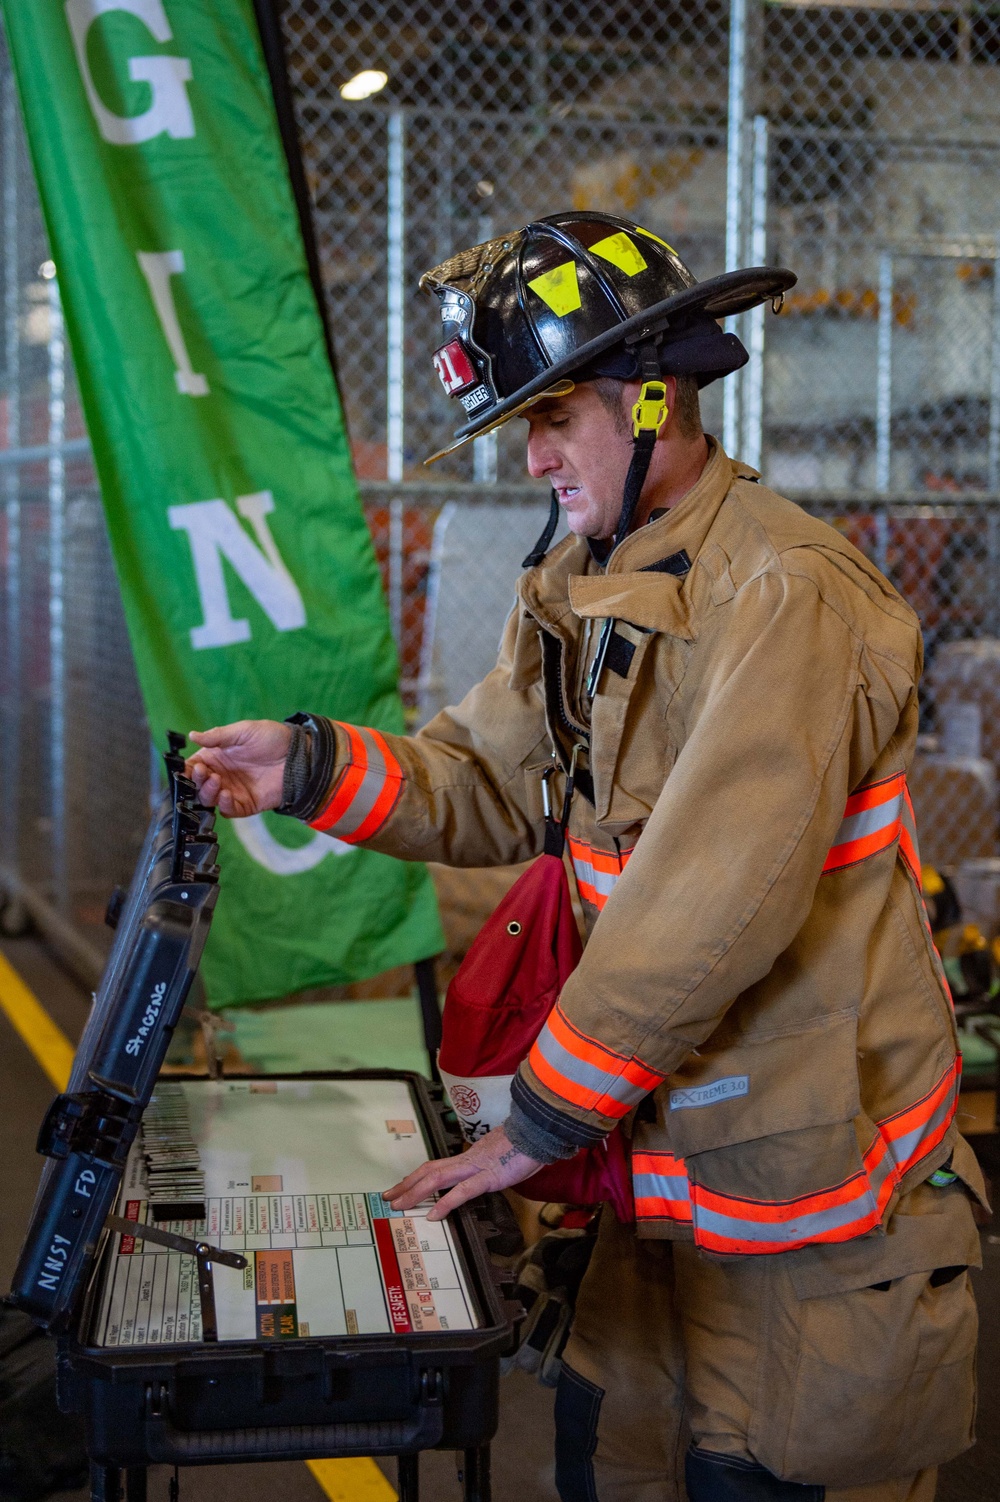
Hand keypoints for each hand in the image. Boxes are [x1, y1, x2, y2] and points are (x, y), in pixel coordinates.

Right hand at [185, 720, 292, 817]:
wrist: (298, 755)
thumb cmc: (272, 739)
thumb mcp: (243, 730)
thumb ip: (217, 736)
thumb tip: (192, 735)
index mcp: (216, 757)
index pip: (193, 766)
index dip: (187, 769)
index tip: (189, 768)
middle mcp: (221, 775)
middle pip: (198, 785)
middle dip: (196, 781)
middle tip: (204, 774)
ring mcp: (232, 791)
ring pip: (209, 799)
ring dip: (208, 792)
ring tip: (217, 781)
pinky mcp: (245, 804)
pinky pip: (228, 810)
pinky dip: (223, 805)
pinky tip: (226, 794)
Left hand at [384, 1125, 541, 1220]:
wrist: (539, 1131)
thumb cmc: (526, 1145)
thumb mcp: (502, 1156)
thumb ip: (490, 1164)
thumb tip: (485, 1172)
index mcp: (470, 1156)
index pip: (437, 1165)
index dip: (417, 1175)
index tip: (403, 1184)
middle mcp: (468, 1160)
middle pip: (429, 1170)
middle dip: (406, 1184)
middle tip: (388, 1197)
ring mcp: (477, 1167)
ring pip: (438, 1178)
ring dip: (415, 1192)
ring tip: (400, 1205)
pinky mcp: (489, 1177)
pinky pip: (463, 1191)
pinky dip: (445, 1202)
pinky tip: (433, 1215)